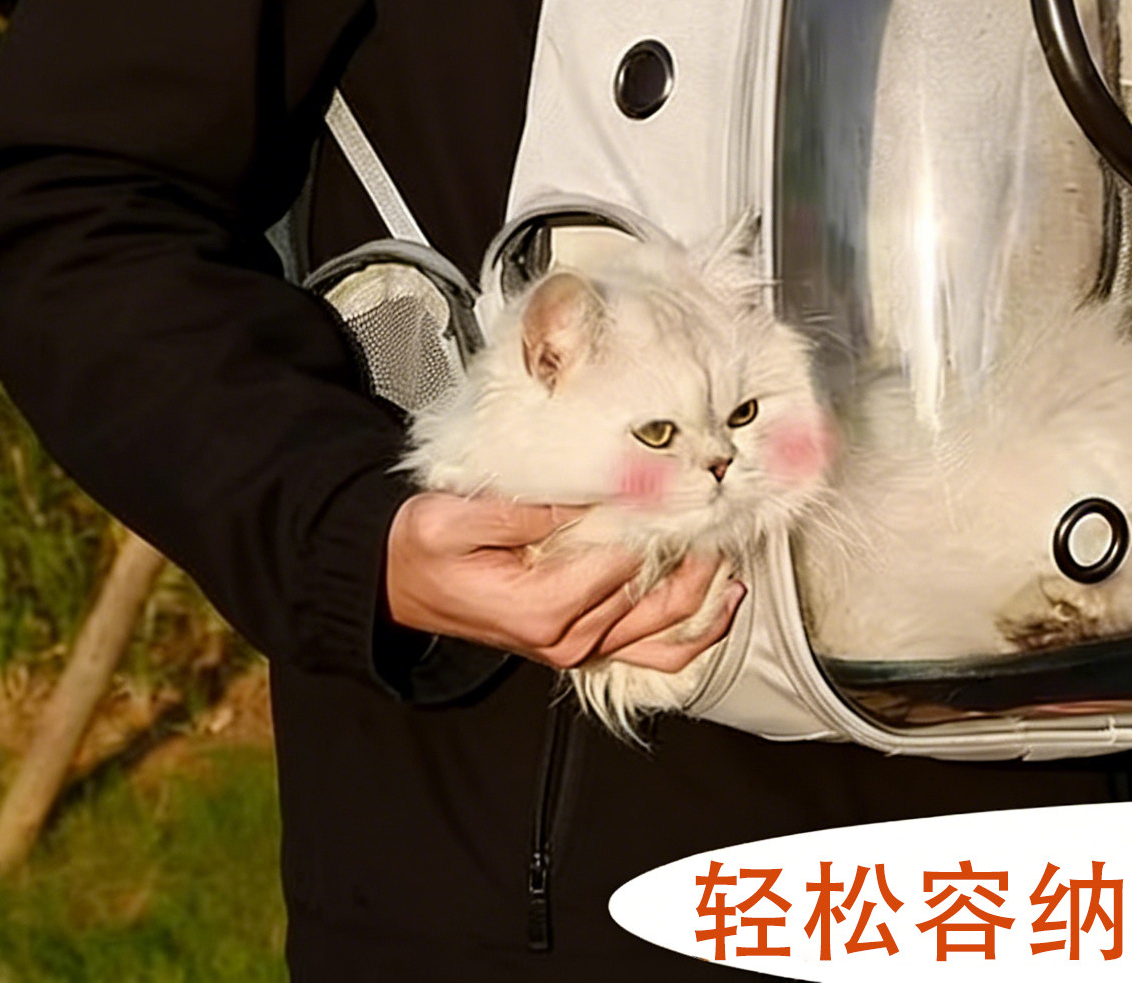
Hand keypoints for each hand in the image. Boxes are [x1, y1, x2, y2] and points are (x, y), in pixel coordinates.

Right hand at [383, 490, 741, 670]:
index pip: (624, 558)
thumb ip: (529, 510)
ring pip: (668, 628)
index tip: (684, 479)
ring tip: (732, 543)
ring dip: (708, 587)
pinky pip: (656, 651)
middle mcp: (569, 638)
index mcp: (542, 607)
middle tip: (722, 502)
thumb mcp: (458, 516)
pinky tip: (723, 598)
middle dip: (694, 548)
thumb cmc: (424, 547)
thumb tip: (593, 492)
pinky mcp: (585, 645)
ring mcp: (580, 647)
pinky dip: (697, 630)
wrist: (399, 583)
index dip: (657, 517)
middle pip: (656, 593)